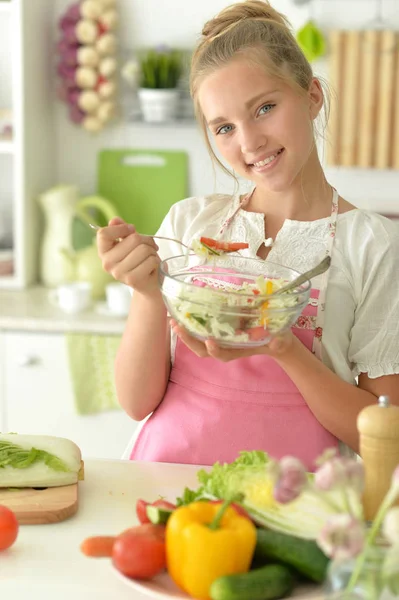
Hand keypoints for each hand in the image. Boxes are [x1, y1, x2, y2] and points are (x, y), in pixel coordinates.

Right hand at [97, 217, 160, 293]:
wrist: (147, 283)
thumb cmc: (139, 260)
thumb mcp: (129, 243)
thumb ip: (121, 231)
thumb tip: (114, 220)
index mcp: (103, 252)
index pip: (103, 234)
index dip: (121, 228)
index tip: (132, 230)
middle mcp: (107, 263)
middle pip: (133, 239)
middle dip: (146, 240)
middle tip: (150, 246)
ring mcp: (118, 273)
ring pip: (144, 249)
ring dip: (152, 251)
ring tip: (150, 257)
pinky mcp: (132, 279)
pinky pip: (150, 260)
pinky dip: (156, 261)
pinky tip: (152, 266)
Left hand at [170, 319, 294, 361]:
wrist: (276, 340)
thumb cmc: (277, 340)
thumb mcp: (281, 340)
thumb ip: (279, 341)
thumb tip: (277, 341)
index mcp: (238, 350)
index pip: (223, 354)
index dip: (215, 350)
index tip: (210, 341)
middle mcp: (226, 346)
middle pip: (203, 349)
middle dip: (189, 340)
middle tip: (178, 327)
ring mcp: (221, 339)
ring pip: (199, 341)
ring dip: (185, 333)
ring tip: (173, 321)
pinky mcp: (220, 329)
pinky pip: (202, 329)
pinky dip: (191, 323)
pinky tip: (182, 312)